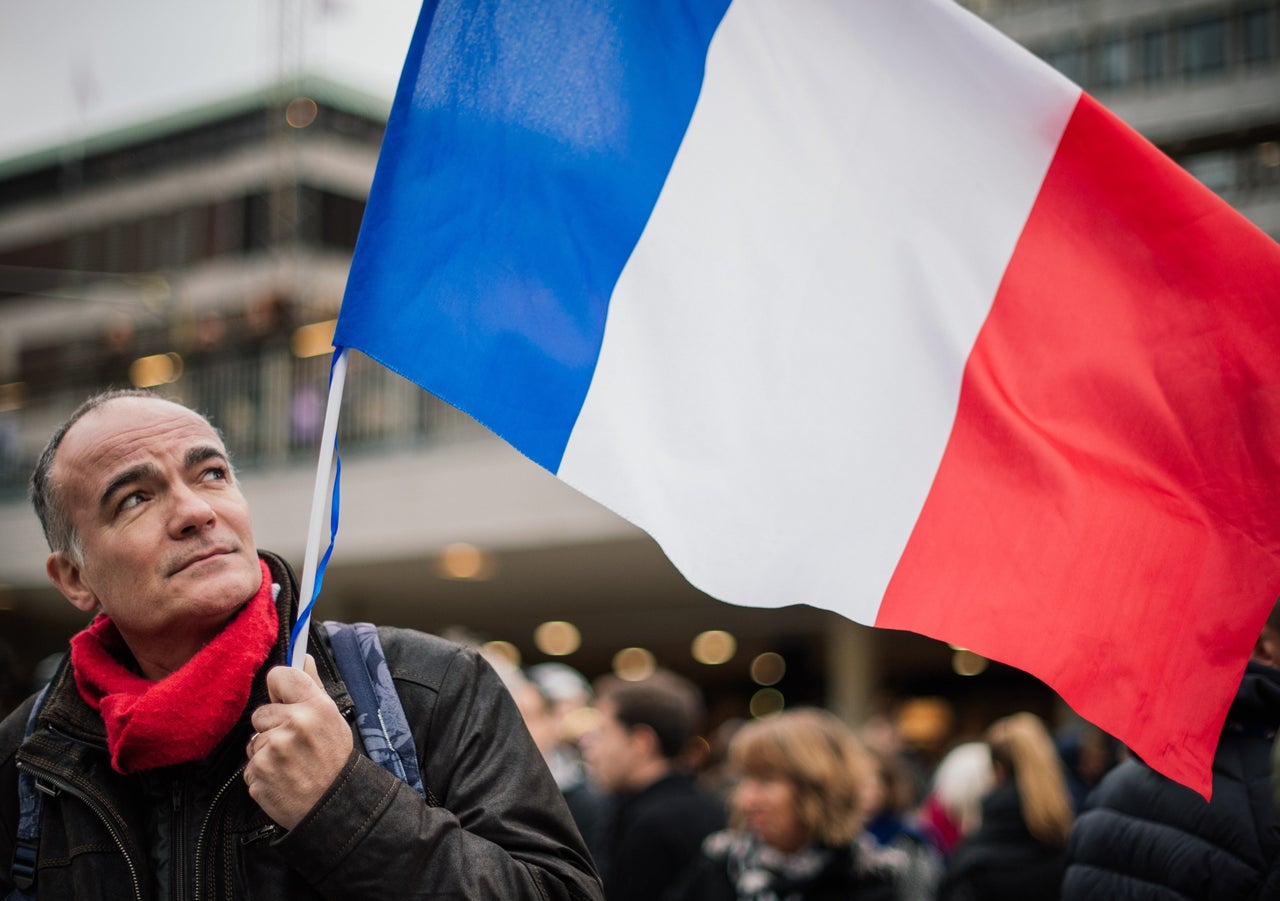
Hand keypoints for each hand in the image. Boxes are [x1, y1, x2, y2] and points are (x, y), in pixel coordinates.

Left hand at [244, 654, 353, 829]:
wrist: (333, 806)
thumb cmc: (333, 760)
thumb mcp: (332, 719)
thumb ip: (313, 686)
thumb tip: (303, 657)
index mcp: (315, 706)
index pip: (279, 676)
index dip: (279, 691)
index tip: (285, 702)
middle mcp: (294, 724)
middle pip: (260, 713)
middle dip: (272, 727)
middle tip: (295, 744)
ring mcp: (273, 750)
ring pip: (253, 740)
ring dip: (265, 752)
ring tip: (289, 764)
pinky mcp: (258, 774)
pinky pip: (249, 765)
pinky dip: (261, 773)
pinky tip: (282, 779)